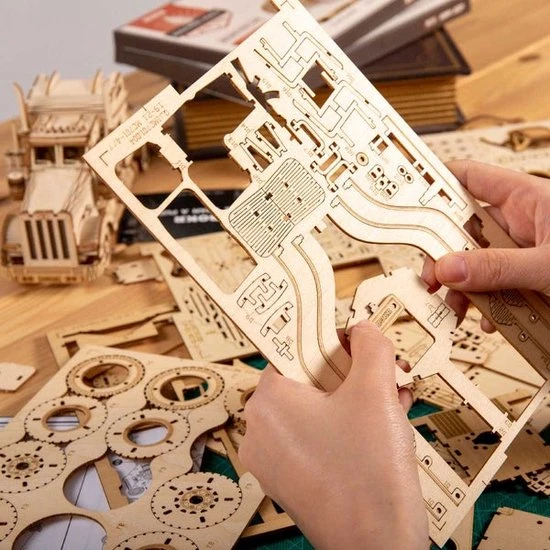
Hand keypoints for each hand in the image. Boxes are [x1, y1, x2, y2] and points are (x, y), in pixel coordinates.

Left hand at [239, 321, 428, 549]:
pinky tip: (382, 428)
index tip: (357, 344)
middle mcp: (261, 429)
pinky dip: (347, 427)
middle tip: (385, 372)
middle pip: (309, 380)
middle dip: (354, 373)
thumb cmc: (368, 473)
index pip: (295, 350)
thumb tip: (364, 329)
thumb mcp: (375, 391)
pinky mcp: (291, 481)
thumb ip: (371, 347)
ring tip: (394, 400)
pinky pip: (317, 438)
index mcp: (268, 400)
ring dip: (357, 399)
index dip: (331, 342)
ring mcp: (274, 459)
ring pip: (317, 410)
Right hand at [422, 160, 549, 329]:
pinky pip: (493, 284)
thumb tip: (449, 268)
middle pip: (462, 228)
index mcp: (524, 198)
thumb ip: (498, 267)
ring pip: (474, 261)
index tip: (403, 198)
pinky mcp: (525, 275)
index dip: (432, 182)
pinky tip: (488, 318)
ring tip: (458, 309)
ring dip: (462, 287)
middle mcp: (518, 220)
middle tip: (430, 277)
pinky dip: (486, 303)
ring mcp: (520, 249)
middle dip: (443, 254)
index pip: (467, 178)